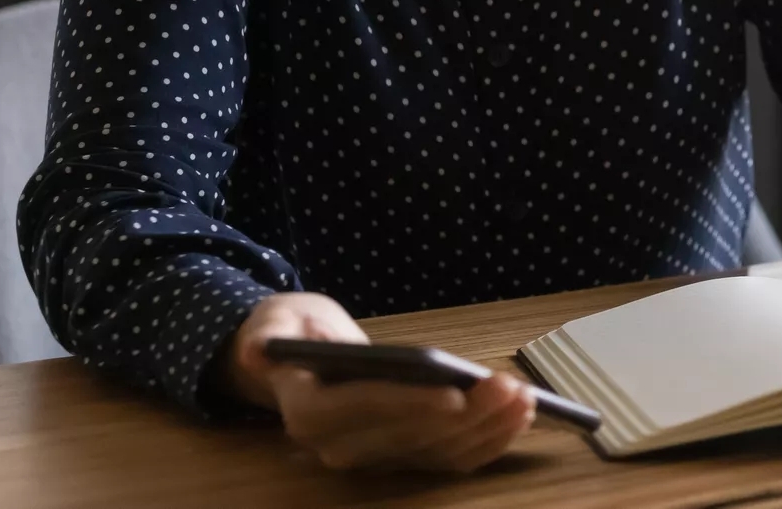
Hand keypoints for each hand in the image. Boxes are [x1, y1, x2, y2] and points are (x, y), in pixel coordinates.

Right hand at [221, 291, 534, 472]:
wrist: (296, 362)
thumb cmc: (293, 334)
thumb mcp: (272, 324)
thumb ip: (266, 337)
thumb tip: (257, 348)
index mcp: (307, 412)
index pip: (362, 411)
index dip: (409, 404)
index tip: (452, 393)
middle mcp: (340, 446)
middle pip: (410, 436)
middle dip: (465, 415)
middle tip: (508, 388)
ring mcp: (374, 456)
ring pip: (437, 452)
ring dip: (487, 429)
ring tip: (523, 399)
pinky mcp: (402, 456)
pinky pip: (449, 456)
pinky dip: (488, 439)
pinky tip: (518, 416)